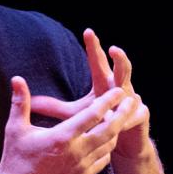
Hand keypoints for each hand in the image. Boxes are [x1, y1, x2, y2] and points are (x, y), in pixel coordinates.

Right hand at [0, 76, 138, 173]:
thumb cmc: (16, 158)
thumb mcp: (15, 128)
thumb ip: (20, 102)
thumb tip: (16, 78)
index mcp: (62, 137)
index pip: (92, 115)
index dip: (108, 101)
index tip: (119, 90)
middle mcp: (76, 151)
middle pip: (109, 130)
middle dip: (123, 114)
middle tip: (132, 101)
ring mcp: (81, 166)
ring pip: (109, 145)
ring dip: (117, 130)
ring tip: (122, 118)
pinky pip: (103, 160)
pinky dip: (108, 148)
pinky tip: (109, 139)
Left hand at [30, 29, 151, 159]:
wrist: (120, 142)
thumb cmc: (98, 122)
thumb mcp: (75, 113)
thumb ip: (55, 107)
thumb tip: (32, 103)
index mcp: (103, 84)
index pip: (98, 62)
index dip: (94, 47)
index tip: (88, 31)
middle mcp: (120, 88)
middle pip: (121, 69)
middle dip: (119, 59)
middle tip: (113, 48)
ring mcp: (133, 101)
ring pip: (133, 90)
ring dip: (130, 88)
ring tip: (124, 86)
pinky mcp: (141, 116)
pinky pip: (136, 114)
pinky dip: (132, 115)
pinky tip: (131, 113)